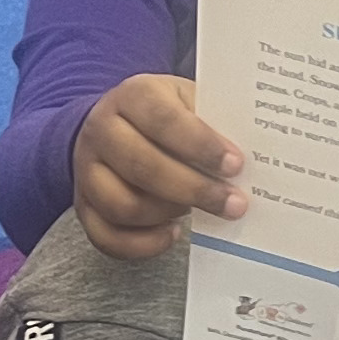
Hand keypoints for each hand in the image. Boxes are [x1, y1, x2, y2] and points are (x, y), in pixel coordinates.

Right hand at [71, 74, 246, 263]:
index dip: (201, 145)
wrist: (115, 123)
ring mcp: (87, 170)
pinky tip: (172, 233)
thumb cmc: (167, 115)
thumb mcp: (190, 100)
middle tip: (234, 204)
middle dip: (194, 190)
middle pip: (142, 166)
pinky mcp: (83, 205)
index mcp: (133, 95)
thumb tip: (255, 158)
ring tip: (201, 212)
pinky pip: (106, 236)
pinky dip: (143, 244)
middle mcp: (101, 130)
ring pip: (123, 205)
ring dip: (169, 214)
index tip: (236, 165)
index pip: (164, 120)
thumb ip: (214, 122)